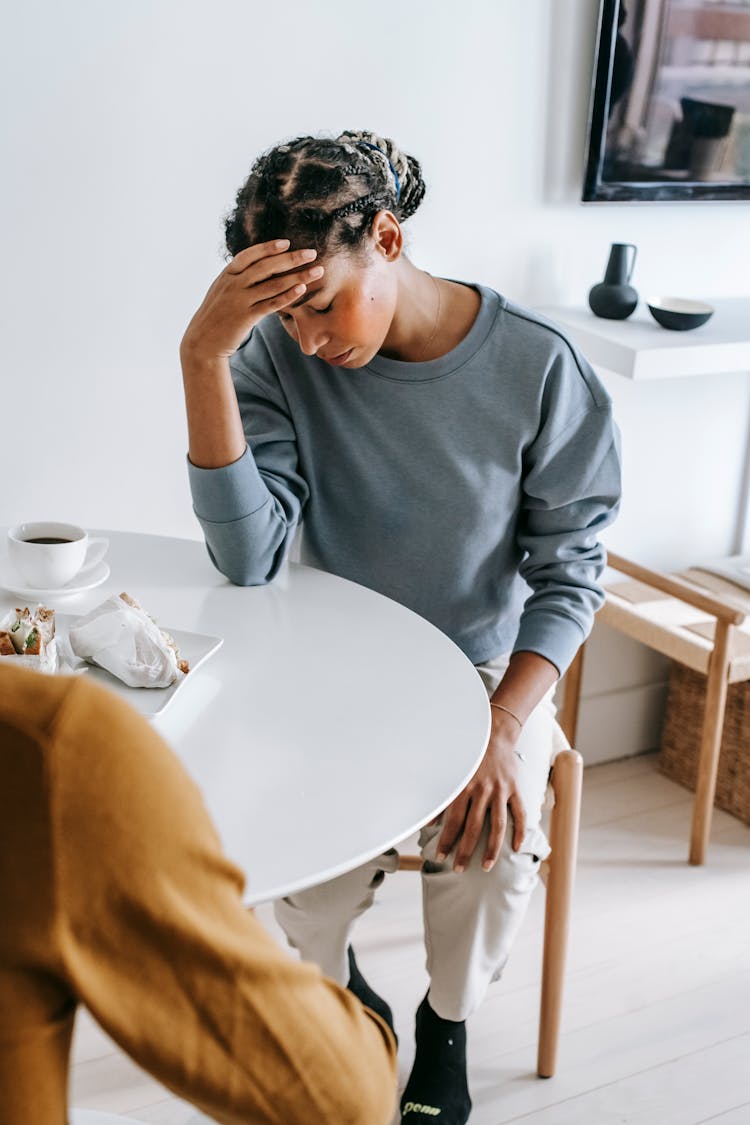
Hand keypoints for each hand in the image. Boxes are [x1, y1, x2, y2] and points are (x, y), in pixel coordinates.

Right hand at [180, 240, 324, 361]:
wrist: (202, 342)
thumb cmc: (216, 316)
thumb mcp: (222, 291)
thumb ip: (237, 279)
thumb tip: (256, 269)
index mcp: (227, 275)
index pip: (250, 255)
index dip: (268, 248)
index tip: (287, 242)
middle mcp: (233, 285)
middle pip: (266, 266)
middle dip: (291, 258)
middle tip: (312, 252)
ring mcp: (240, 300)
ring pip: (273, 284)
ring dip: (298, 276)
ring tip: (317, 271)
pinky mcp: (246, 317)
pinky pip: (271, 304)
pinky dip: (288, 296)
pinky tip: (302, 289)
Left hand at [435, 709, 525, 872]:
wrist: (494, 733)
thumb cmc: (468, 755)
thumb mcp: (451, 771)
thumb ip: (441, 796)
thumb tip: (428, 821)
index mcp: (463, 787)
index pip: (453, 821)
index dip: (446, 841)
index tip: (440, 856)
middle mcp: (482, 791)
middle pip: (473, 828)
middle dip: (465, 851)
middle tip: (459, 869)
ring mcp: (500, 791)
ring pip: (497, 826)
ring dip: (492, 849)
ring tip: (487, 867)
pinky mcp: (515, 789)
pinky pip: (519, 813)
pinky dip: (519, 831)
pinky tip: (516, 848)